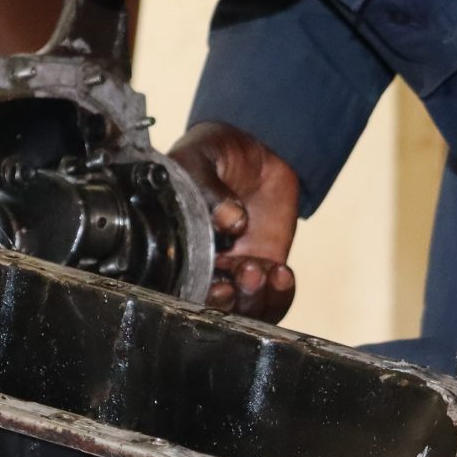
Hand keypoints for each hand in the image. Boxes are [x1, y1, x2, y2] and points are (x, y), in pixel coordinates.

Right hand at [170, 122, 300, 320]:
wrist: (256, 145)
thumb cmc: (213, 151)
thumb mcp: (200, 158)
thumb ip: (207, 187)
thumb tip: (229, 219)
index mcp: (174, 244)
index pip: (176, 284)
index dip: (196, 293)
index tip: (215, 283)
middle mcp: (201, 264)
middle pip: (210, 307)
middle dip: (228, 303)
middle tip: (242, 274)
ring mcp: (234, 270)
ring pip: (242, 310)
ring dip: (254, 300)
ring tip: (264, 270)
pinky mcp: (265, 268)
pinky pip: (272, 299)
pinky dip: (279, 295)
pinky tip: (281, 272)